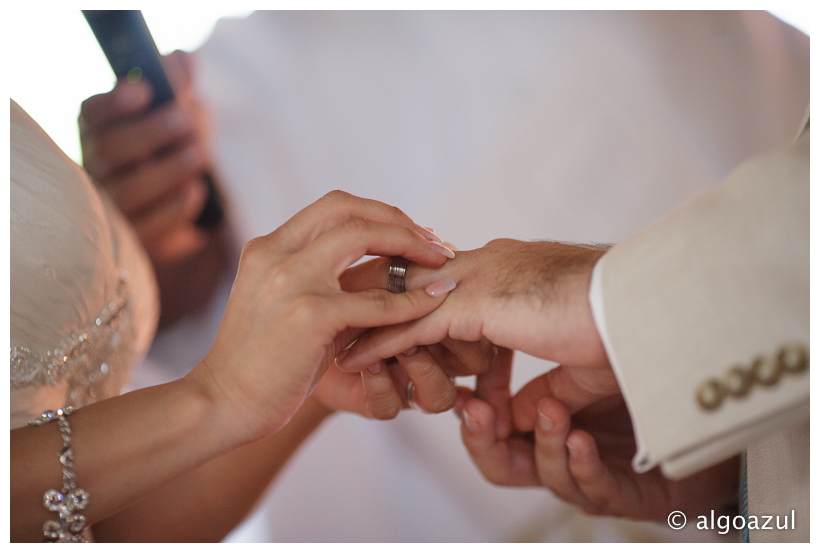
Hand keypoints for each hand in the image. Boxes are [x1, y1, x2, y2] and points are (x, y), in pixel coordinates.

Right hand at [80, 50, 211, 262]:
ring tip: (199, 154)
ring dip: (166, 170)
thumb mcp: (183, 110)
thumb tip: (185, 60)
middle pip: (109, 150)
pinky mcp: (135, 236)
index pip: (92, 113)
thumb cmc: (175, 144)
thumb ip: (181, 85)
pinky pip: (149, 227)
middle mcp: (97, 166)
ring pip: (128, 191)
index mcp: (100, 128)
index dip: (115, 101)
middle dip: (150, 132)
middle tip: (186, 120)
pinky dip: (174, 208)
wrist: (185, 197)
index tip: (146, 89)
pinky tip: (196, 191)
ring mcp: (113, 204)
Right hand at [186, 191, 456, 441]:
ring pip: (363, 236)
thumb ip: (326, 282)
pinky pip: (375, 301)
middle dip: (399, 219)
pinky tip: (433, 304)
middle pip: (349, 208)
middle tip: (435, 243)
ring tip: (441, 262)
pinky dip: (410, 301)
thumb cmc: (261, 361)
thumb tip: (385, 270)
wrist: (222, 403)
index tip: (411, 233)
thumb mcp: (287, 306)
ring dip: (410, 244)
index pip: (333, 206)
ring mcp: (291, 280)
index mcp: (269, 247)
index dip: (379, 213)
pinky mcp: (309, 315)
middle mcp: (276, 252)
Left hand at [336, 240, 617, 411]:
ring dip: (369, 320)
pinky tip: (355, 356)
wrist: (639, 306)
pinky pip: (414, 324)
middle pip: (412, 280)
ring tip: (334, 340)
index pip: (446, 282)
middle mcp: (486, 264)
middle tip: (340, 318)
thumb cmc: (618, 325)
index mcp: (508, 266)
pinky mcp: (475, 303)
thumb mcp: (572, 358)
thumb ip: (544, 383)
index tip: (388, 317)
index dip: (415, 300)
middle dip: (377, 300)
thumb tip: (526, 414)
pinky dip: (383, 341)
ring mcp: (478, 279)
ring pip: (405, 299)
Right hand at [459, 379, 739, 519]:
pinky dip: (584, 465)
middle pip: (505, 468)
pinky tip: (580, 440)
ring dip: (546, 444)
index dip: (475, 420)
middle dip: (486, 442)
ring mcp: (594, 482)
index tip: (463, 395)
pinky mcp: (631, 496)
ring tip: (551, 411)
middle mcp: (563, 462)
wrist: (710, 418)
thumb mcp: (588, 378)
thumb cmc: (645, 395)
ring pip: (551, 477)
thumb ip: (547, 385)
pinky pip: (598, 489)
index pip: (494, 436)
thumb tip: (493, 388)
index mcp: (545, 433)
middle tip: (480, 413)